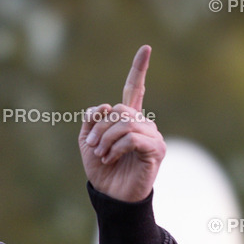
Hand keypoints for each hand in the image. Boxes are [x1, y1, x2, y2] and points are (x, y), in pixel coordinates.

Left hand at [79, 45, 165, 202]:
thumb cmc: (101, 170)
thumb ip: (92, 120)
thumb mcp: (87, 141)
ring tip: (101, 155)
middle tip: (92, 146)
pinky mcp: (156, 150)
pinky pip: (132, 138)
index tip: (146, 48)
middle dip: (100, 127)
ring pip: (125, 123)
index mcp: (128, 119)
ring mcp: (152, 136)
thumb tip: (105, 105)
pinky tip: (111, 158)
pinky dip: (116, 147)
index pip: (135, 89)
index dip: (139, 69)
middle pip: (120, 109)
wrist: (110, 195)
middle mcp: (143, 124)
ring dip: (106, 139)